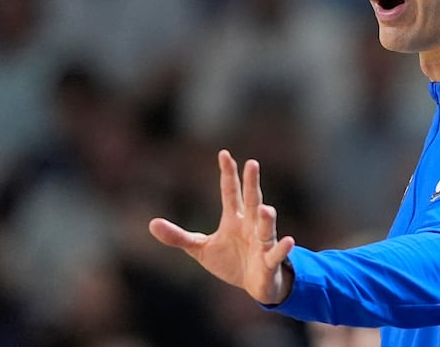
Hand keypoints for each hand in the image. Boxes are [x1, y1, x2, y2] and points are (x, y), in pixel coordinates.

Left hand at [149, 149, 295, 303]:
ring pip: (265, 227)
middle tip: (252, 164)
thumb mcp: (200, 249)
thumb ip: (178, 236)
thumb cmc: (230, 261)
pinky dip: (282, 248)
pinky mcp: (269, 261)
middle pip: (251, 201)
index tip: (224, 154)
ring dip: (267, 219)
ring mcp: (262, 242)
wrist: (254, 285)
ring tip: (267, 209)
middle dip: (252, 184)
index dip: (228, 174)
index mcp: (234, 219)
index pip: (230, 192)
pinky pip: (276, 253)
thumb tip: (151, 223)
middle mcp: (251, 225)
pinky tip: (288, 240)